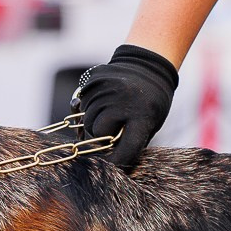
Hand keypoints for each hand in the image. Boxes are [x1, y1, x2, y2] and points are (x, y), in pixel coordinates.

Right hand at [70, 44, 177, 169]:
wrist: (148, 66)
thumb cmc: (151, 103)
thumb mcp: (149, 124)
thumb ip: (129, 142)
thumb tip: (104, 160)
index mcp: (143, 115)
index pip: (124, 150)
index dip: (115, 162)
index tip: (109, 164)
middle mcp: (122, 99)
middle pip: (98, 132)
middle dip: (102, 137)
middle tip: (112, 131)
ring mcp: (105, 87)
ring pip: (85, 120)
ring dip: (93, 123)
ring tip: (109, 115)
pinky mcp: (92, 79)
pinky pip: (79, 104)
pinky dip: (86, 109)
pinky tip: (100, 104)